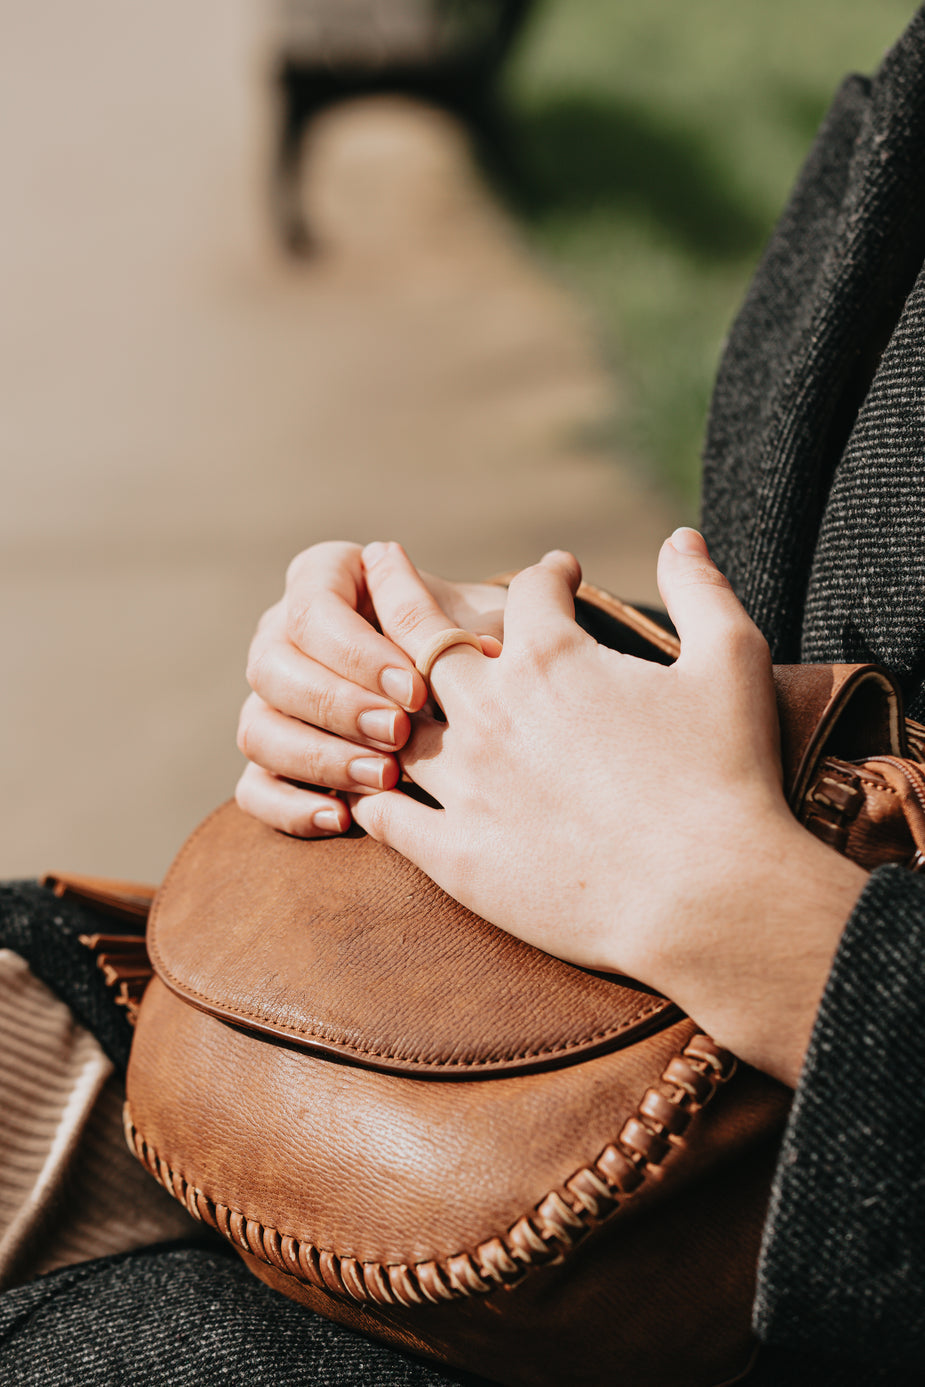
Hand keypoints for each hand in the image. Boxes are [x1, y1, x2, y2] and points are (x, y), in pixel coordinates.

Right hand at [235, 541, 504, 836]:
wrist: (472, 695)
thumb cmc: (473, 646)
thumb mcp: (478, 626)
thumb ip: (471, 633)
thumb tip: (485, 650)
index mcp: (324, 580)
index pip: (313, 610)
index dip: (357, 653)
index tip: (414, 689)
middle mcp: (282, 634)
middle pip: (272, 668)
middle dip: (337, 706)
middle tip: (399, 734)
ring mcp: (270, 700)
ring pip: (257, 729)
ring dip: (317, 759)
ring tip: (384, 779)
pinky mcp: (273, 760)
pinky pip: (254, 788)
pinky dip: (290, 807)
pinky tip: (342, 818)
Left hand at [351, 535, 867, 1085]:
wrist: (708, 897)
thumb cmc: (726, 777)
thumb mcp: (731, 662)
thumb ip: (701, 591)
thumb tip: (682, 537)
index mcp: (553, 660)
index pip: (529, 592)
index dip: (546, 575)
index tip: (555, 574)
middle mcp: (492, 712)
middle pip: (420, 633)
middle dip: (399, 588)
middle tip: (378, 561)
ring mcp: (466, 786)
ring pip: (388, 723)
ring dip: (368, 691)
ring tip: (350, 671)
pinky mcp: (456, 857)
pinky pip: (388, 816)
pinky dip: (368, 793)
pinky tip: (360, 784)